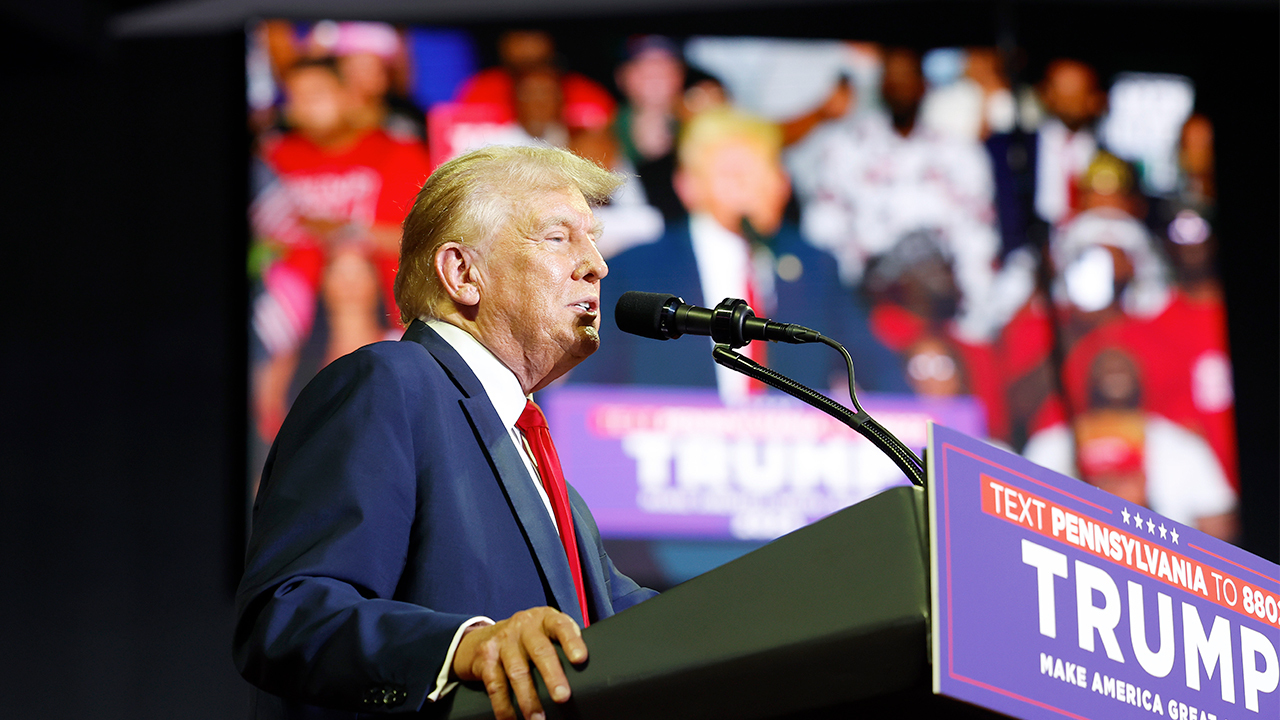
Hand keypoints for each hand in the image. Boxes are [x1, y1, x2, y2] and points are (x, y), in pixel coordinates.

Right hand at [451, 607, 586, 719]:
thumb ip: (561, 643)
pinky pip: (496, 685)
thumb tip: (589, 671)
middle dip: (552, 675)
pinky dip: (504, 706)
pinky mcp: (486, 658)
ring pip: (518, 671)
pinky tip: (511, 719)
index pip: (561, 626)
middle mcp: (523, 626)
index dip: (572, 641)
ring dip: (529, 699)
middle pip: (540, 651)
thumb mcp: (544, 632)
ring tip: (538, 718)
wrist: (482, 638)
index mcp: (544, 618)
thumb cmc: (525, 640)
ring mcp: (503, 641)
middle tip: (563, 697)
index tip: (580, 659)